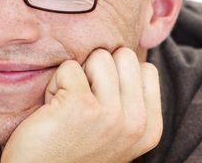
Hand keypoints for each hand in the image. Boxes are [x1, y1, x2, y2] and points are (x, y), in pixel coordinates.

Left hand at [1, 47, 161, 162]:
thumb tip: (125, 52)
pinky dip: (55, 84)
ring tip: (67, 106)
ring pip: (99, 57)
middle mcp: (135, 123)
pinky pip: (69, 67)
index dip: (118, 76)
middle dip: (98, 70)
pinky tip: (52, 110)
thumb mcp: (115, 130)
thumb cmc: (72, 149)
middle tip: (82, 101)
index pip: (145, 69)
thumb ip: (129, 99)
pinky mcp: (81, 106)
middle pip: (124, 56)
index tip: (100, 103)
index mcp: (149, 128)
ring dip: (76, 76)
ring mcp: (111, 115)